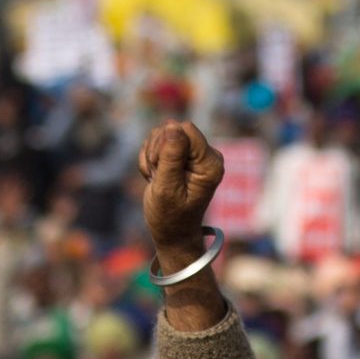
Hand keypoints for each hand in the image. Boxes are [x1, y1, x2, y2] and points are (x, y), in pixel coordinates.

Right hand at [138, 120, 226, 264]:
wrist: (171, 232)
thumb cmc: (170, 216)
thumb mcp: (167, 188)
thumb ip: (171, 157)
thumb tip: (173, 127)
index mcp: (210, 163)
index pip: (185, 130)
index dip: (166, 144)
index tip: (160, 167)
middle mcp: (206, 155)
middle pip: (172, 129)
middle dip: (157, 151)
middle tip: (158, 177)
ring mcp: (193, 155)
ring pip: (162, 134)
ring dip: (151, 156)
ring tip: (156, 178)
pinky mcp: (180, 155)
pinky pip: (157, 142)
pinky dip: (149, 159)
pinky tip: (155, 176)